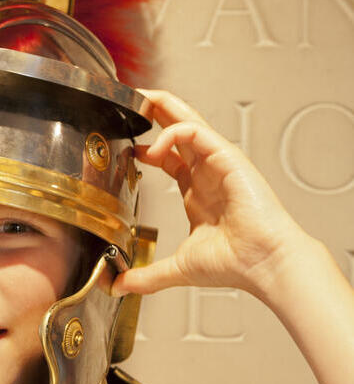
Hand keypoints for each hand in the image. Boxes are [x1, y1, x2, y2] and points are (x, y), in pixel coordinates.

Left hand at [113, 90, 303, 301]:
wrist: (264, 264)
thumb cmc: (236, 263)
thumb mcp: (179, 268)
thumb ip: (147, 276)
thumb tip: (119, 286)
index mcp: (198, 190)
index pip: (170, 156)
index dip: (146, 147)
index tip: (128, 150)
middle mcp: (207, 172)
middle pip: (179, 127)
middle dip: (156, 110)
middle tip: (131, 98)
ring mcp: (218, 161)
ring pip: (189, 118)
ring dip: (164, 105)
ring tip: (141, 97)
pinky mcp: (227, 157)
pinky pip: (195, 130)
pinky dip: (170, 133)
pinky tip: (152, 151)